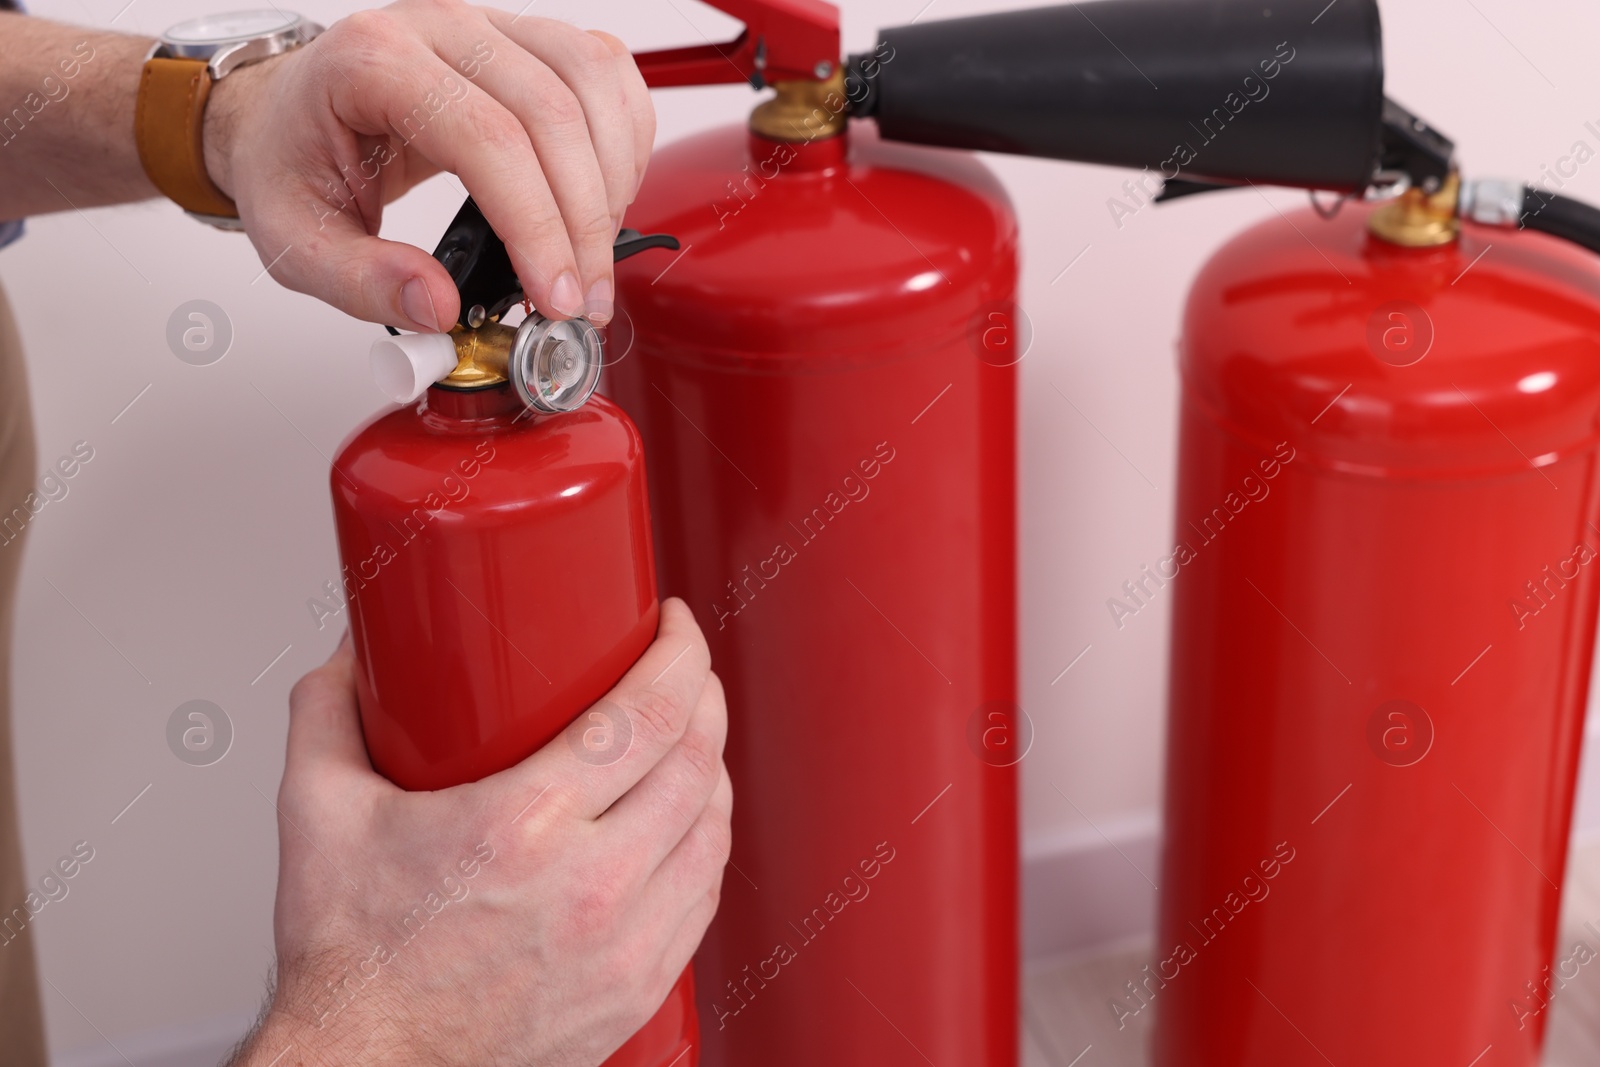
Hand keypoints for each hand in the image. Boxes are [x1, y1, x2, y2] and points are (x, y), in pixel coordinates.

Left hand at [203, 0, 654, 330]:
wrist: (290, 114)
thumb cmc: (293, 161)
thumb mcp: (297, 241)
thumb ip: (364, 282)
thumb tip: (439, 309)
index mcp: (374, 63)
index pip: (487, 137)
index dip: (537, 226)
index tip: (555, 297)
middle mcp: (440, 28)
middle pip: (552, 113)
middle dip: (584, 224)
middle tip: (582, 301)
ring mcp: (491, 26)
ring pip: (592, 81)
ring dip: (613, 180)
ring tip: (595, 257)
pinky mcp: (527, 39)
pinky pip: (606, 70)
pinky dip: (624, 138)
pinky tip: (606, 197)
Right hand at [230, 599, 729, 1066]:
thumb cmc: (351, 960)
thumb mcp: (317, 813)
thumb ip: (330, 712)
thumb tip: (357, 652)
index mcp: (522, 828)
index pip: (647, 713)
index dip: (679, 653)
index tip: (672, 627)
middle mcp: (590, 887)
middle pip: (697, 762)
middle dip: (702, 696)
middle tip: (682, 671)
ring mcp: (623, 945)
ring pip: (714, 830)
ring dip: (712, 768)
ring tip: (687, 738)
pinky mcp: (637, 989)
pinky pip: (704, 897)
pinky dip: (705, 845)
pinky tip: (684, 823)